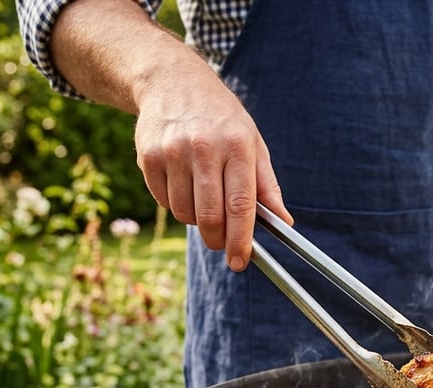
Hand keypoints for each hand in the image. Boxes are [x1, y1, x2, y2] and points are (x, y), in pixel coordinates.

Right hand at [133, 61, 290, 270]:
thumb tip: (283, 222)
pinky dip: (176, 205)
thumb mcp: (252, 142)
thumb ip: (267, 185)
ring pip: (185, 214)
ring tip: (203, 199)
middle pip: (210, 217)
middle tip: (222, 244)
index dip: (241, 240)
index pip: (240, 205)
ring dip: (197, 221)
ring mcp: (172, 152)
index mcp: (236, 145)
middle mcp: (203, 148)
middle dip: (217, 240)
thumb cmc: (220, 118)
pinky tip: (183, 184)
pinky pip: (165, 202)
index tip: (241, 261)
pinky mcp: (148, 157)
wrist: (171, 81)